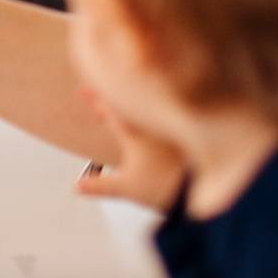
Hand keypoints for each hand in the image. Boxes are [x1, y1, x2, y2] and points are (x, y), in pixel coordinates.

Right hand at [73, 88, 184, 210]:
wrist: (200, 188)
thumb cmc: (164, 188)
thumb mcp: (128, 188)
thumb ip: (101, 186)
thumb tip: (77, 186)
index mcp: (133, 133)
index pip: (110, 109)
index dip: (95, 99)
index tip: (83, 89)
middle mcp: (150, 124)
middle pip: (127, 103)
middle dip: (111, 98)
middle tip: (100, 90)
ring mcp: (168, 126)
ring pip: (146, 107)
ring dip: (131, 104)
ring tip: (121, 105)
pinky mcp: (185, 131)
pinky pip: (165, 115)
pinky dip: (153, 113)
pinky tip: (151, 119)